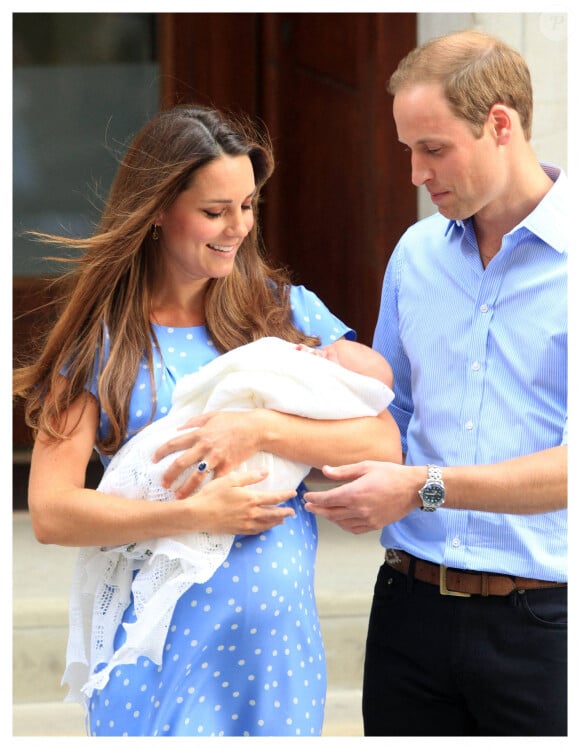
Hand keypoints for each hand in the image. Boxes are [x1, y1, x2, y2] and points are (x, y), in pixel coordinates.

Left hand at [152, 410, 263, 497]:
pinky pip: (216, 481)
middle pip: (181, 463)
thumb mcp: (213, 416)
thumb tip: (178, 427)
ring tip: (178, 497)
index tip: (153, 460)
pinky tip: (202, 497)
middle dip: (169, 475)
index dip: (161, 452)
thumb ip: (194, 421)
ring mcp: (216, 457)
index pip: (174, 443)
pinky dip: (208, 490)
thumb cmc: (234, 420)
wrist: (256, 428)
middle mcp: (205, 446)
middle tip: (163, 484)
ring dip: (185, 488)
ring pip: (196, 476)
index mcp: (200, 433)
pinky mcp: (228, 466)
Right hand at [185, 468, 296, 534]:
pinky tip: (264, 528)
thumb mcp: (230, 480)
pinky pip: (255, 531)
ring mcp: (245, 524)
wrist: (197, 514)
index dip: (285, 495)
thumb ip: (250, 477)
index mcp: (251, 499)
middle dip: (285, 512)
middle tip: (293, 512)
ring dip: (276, 522)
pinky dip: (263, 529)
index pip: (274, 498)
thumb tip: (266, 472)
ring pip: (266, 524)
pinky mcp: (237, 530)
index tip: (293, 493)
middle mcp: (251, 513)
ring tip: (282, 520)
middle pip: (273, 513)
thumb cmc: (212, 494)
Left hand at [303, 461, 419, 533]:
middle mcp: (359, 509)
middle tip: (308, 506)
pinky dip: (343, 525)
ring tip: (323, 511)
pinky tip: (340, 520)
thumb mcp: (366, 466)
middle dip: (317, 509)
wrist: (413, 489)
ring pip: (341, 522)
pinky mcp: (375, 525)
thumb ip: (343, 471)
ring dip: (329, 517)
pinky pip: (354, 528)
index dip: (314, 499)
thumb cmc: (391, 474)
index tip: (307, 497)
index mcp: (355, 493)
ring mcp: (367, 519)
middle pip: (331, 513)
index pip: (327, 499)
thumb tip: (325, 470)